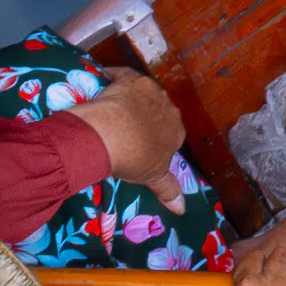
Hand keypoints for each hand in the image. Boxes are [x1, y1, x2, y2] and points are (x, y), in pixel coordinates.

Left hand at [82, 65, 188, 189]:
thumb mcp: (152, 177)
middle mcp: (168, 108)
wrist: (111, 135)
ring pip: (143, 93)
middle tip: (126, 129)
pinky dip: (113, 77)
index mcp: (177, 132)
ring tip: (114, 109)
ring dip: (133, 99)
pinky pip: (122, 75)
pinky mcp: (129, 79)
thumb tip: (182, 210)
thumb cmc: (134, 159)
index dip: (156, 139)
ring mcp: (149, 91)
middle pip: (159, 111)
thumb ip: (168, 190)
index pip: (171, 133)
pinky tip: (103, 82)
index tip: (141, 146)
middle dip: (146, 117)